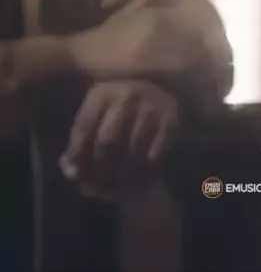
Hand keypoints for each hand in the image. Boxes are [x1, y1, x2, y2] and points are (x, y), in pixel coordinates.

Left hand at [59, 81, 178, 200]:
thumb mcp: (95, 124)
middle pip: (107, 140)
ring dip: (123, 174)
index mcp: (102, 92)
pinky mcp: (171, 119)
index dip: (77, 154)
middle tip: (98, 188)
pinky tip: (139, 180)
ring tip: (116, 189)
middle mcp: (127, 93)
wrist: (157, 102)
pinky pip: (155, 153)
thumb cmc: (116, 118)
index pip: (84, 126)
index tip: (76, 175)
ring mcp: (151, 104)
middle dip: (100, 169)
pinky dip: (146, 171)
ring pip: (132, 150)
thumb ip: (78, 147)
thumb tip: (69, 170)